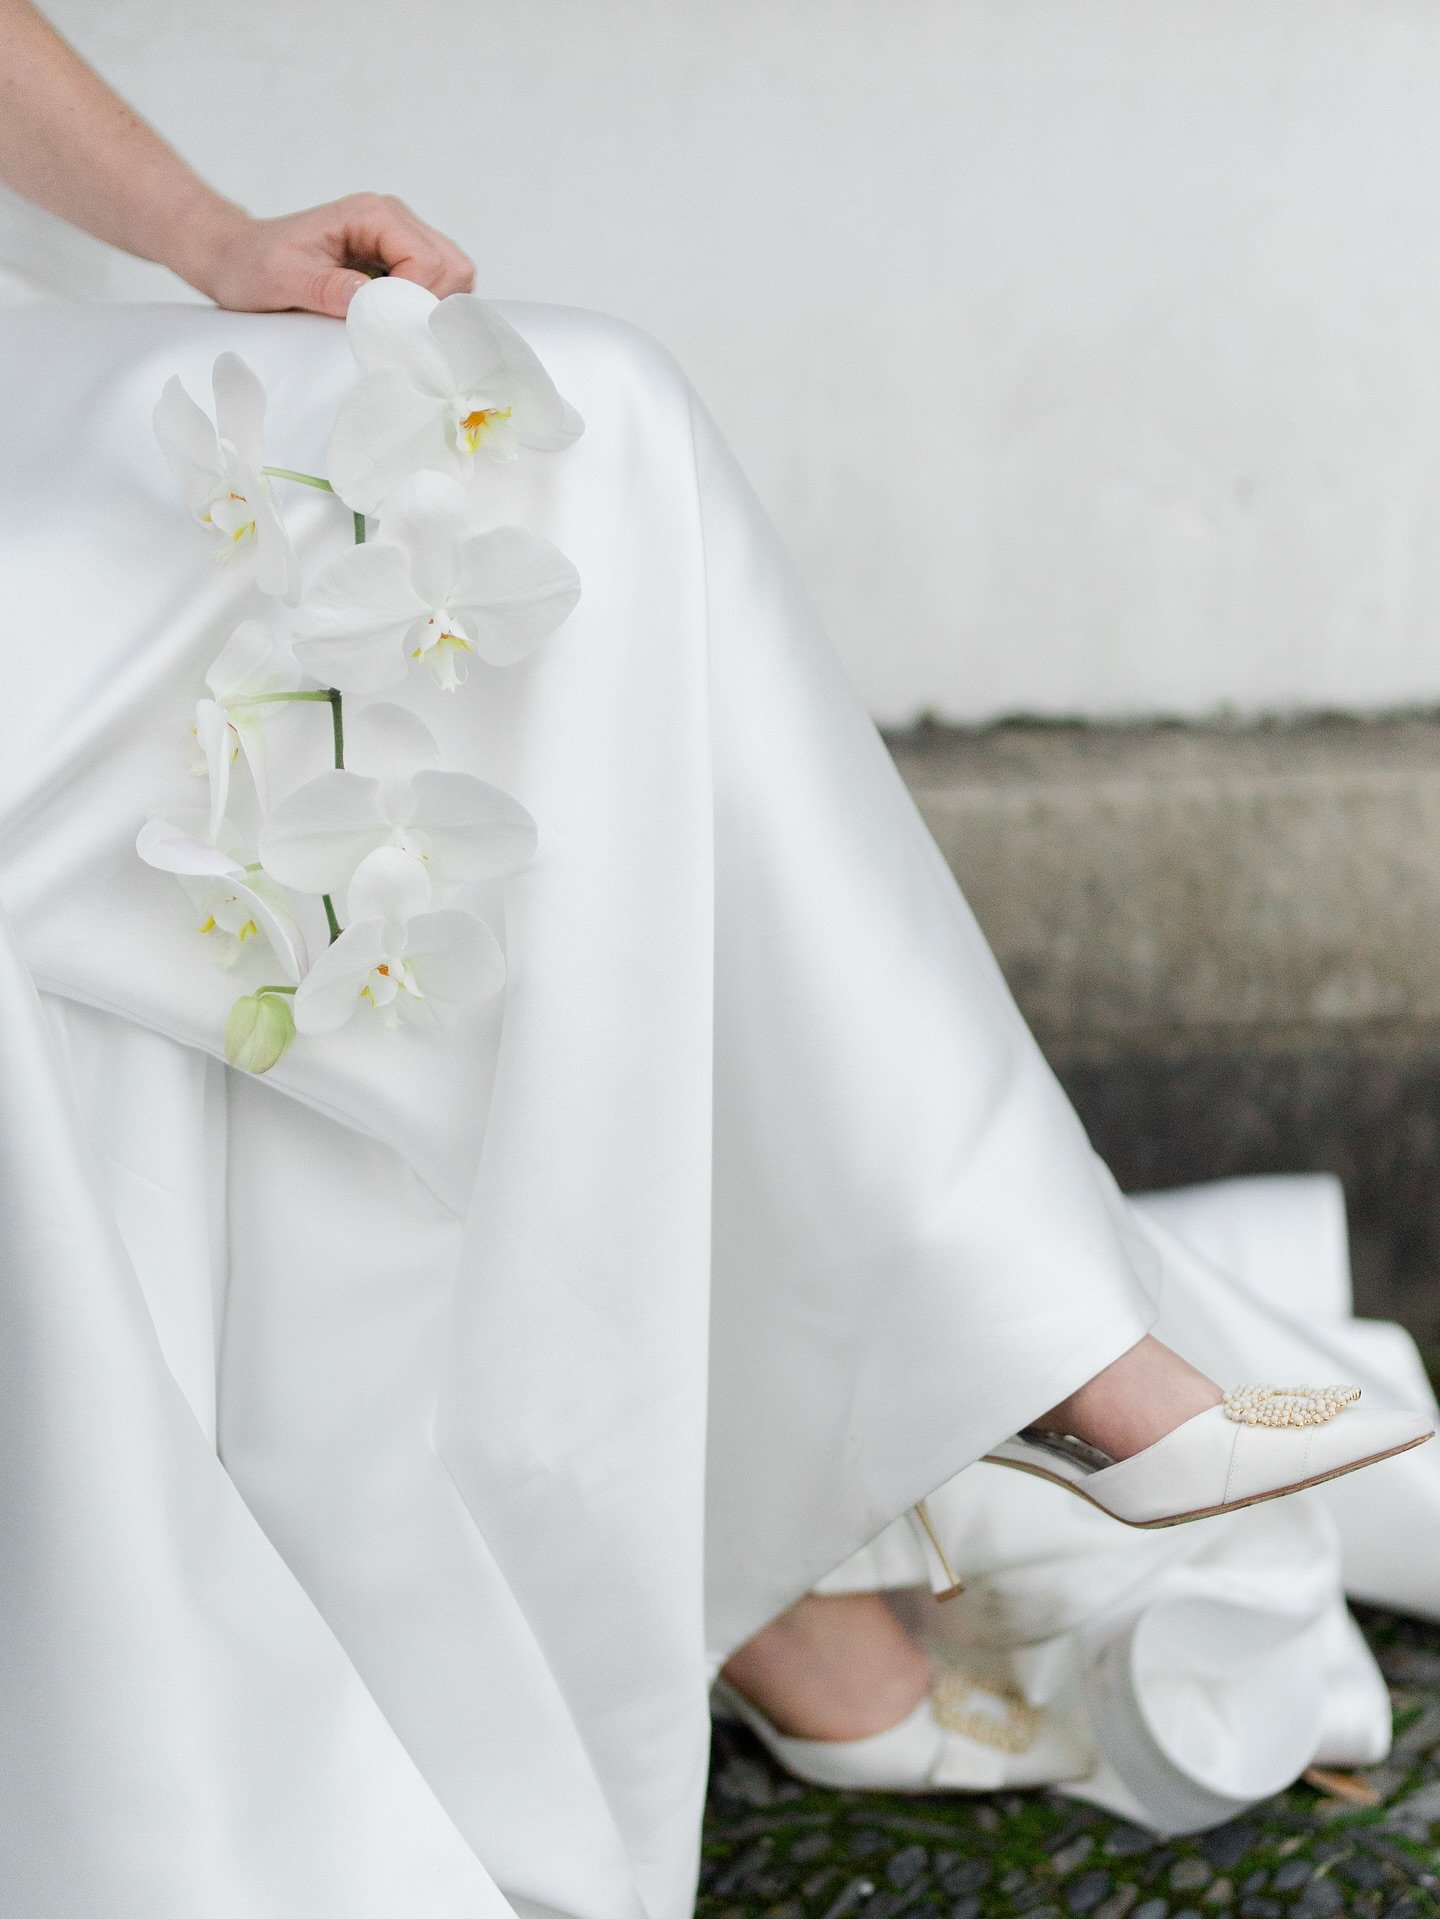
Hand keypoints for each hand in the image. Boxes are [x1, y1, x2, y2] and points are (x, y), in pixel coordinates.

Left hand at [179, 192, 476, 316]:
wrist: (239, 257)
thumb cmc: (254, 265)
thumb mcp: (281, 279)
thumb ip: (326, 287)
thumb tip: (369, 301)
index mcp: (371, 214)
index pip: (427, 260)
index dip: (416, 302)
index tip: (387, 328)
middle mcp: (394, 219)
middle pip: (454, 267)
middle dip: (434, 307)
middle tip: (398, 333)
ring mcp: (401, 239)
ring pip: (455, 278)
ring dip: (434, 310)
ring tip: (396, 329)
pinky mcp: (400, 260)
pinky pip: (439, 287)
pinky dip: (426, 311)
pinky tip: (393, 322)